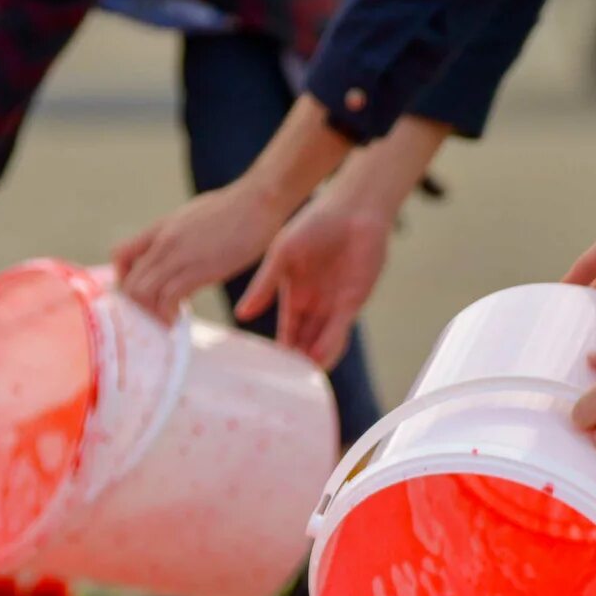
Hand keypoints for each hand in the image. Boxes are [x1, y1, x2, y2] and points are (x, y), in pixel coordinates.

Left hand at [114, 178, 296, 324]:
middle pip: (129, 282)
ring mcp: (179, 255)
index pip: (120, 255)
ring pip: (142, 293)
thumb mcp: (195, 218)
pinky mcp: (199, 269)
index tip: (142, 291)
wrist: (258, 200)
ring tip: (167, 319)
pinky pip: (169, 298)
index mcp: (161, 228)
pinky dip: (168, 314)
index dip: (124, 278)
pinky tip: (179, 318)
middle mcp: (164, 242)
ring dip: (152, 313)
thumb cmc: (236, 209)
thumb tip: (183, 256)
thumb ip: (182, 237)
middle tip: (155, 314)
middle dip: (138, 306)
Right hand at [242, 182, 393, 367]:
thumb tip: (242, 315)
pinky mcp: (353, 301)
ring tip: (301, 380)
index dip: (278, 348)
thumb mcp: (281, 255)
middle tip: (284, 384)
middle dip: (296, 361)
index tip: (267, 370)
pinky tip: (320, 361)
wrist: (352, 211)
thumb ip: (264, 285)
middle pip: (303, 340)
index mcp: (292, 292)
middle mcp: (313, 303)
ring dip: (313, 359)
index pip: (285, 328)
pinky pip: (340, 330)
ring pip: (322, 340)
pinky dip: (330, 346)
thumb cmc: (313, 223)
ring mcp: (333, 303)